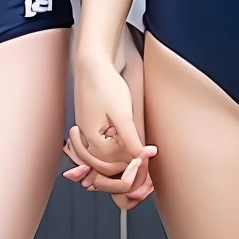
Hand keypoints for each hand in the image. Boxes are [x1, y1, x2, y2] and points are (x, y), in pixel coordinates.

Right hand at [65, 43, 156, 208]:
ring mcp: (86, 138)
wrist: (92, 66)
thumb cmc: (106, 85)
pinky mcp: (89, 131)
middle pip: (110, 169)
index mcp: (94, 143)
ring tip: (139, 165)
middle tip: (148, 170)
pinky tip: (126, 152)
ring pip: (104, 163)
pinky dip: (113, 157)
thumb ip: (133, 140)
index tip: (153, 162)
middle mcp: (87, 143)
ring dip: (121, 166)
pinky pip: (100, 153)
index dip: (137, 168)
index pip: (119, 166)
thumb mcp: (123, 114)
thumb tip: (146, 157)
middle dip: (129, 172)